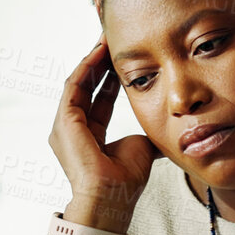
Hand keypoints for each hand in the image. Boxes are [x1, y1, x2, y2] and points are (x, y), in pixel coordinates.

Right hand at [48, 35, 159, 233]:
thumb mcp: (142, 147)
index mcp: (90, 135)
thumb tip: (170, 129)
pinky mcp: (64, 121)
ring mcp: (65, 125)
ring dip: (92, 59)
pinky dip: (86, 67)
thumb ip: (150, 134)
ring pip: (79, 82)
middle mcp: (73, 128)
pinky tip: (98, 52)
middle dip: (100, 62)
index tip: (124, 59)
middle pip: (88, 86)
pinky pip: (74, 86)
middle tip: (112, 39)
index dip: (112, 77)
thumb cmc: (125, 179)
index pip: (101, 98)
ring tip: (105, 39)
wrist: (113, 196)